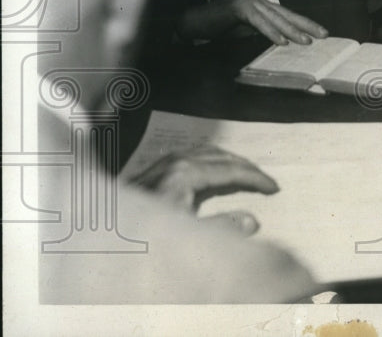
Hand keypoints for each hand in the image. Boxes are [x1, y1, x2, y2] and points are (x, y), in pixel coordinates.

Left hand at [128, 145, 278, 234]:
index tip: (274, 188)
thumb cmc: (140, 239)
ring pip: (206, 152)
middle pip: (221, 156)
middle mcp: (176, 162)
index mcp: (187, 174)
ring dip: (229, 161)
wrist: (97, 238)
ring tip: (245, 174)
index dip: (256, 178)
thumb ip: (221, 229)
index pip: (231, 170)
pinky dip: (211, 160)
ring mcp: (163, 163)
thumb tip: (252, 221)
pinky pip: (192, 155)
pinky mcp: (154, 170)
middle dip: (246, 167)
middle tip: (265, 180)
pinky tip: (213, 172)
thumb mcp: (186, 235)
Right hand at [177, 0, 327, 44]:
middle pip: (287, 14)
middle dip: (306, 25)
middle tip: (324, 34)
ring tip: (307, 41)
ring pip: (275, 18)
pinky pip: (258, 22)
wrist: (192, 22)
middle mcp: (258, 2)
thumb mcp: (246, 32)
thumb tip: (283, 43)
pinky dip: (270, 31)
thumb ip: (263, 33)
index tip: (321, 33)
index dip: (304, 24)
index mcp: (262, 7)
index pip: (288, 16)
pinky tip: (281, 41)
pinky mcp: (237, 8)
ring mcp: (248, 3)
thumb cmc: (219, 28)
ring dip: (291, 30)